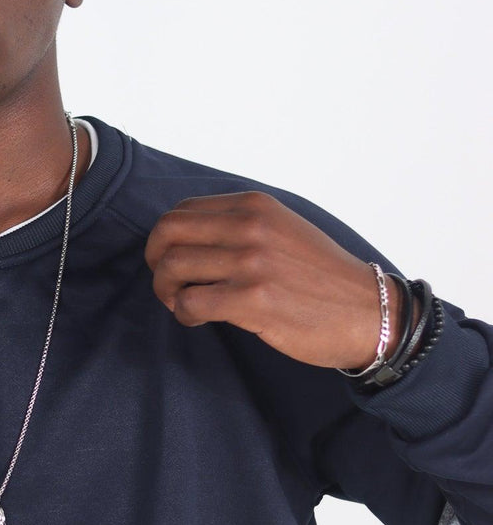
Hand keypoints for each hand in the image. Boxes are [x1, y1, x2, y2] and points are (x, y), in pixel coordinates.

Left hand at [143, 190, 413, 369]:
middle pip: (166, 233)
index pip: (182, 211)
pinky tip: (198, 318)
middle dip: (155, 260)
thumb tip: (188, 237)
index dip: (166, 239)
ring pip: (171, 267)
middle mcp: (251, 227)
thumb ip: (240, 225)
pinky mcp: (252, 300)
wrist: (368, 311)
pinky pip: (189, 302)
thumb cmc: (321, 278)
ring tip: (183, 304)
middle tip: (169, 284)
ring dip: (167, 291)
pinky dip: (184, 313)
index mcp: (255, 206)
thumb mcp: (282, 230)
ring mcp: (251, 263)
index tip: (176, 262)